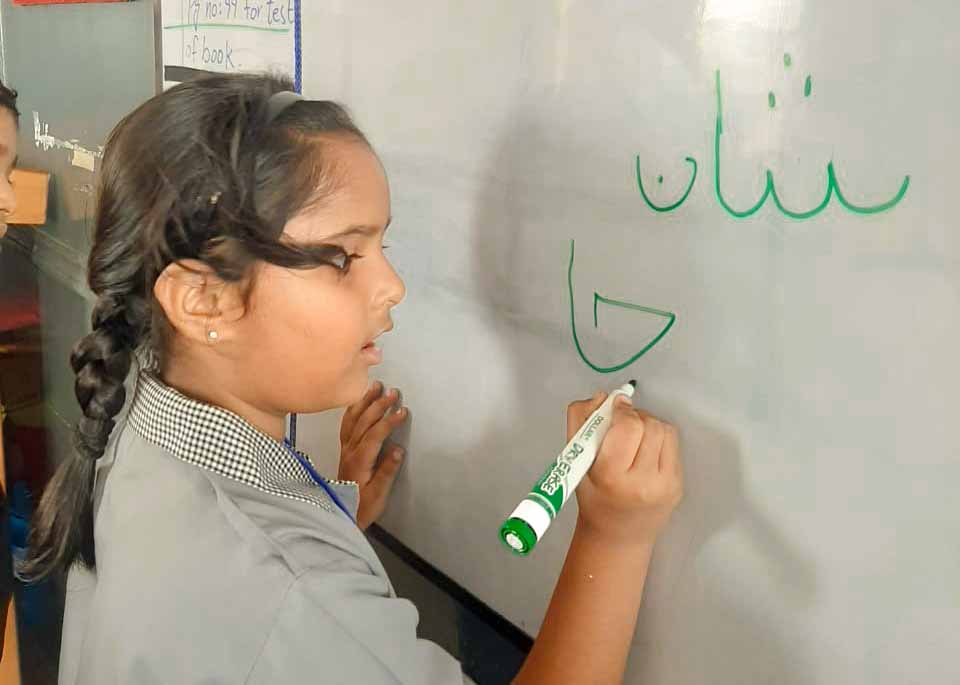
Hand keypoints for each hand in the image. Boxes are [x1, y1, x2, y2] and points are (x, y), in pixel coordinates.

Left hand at [339, 381, 407, 529]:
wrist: (339, 514)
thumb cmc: (362, 507)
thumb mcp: (378, 494)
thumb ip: (387, 471)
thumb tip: (399, 449)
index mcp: (359, 460)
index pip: (375, 434)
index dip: (389, 421)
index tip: (402, 410)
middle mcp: (350, 451)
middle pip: (363, 421)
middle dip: (378, 405)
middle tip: (393, 391)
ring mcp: (345, 449)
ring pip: (353, 419)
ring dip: (364, 402)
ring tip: (375, 386)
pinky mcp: (344, 450)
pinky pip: (346, 424)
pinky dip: (353, 410)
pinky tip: (359, 402)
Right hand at [566, 390, 682, 547]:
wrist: (617, 536)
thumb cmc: (593, 497)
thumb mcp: (575, 461)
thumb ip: (580, 421)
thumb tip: (603, 396)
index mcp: (612, 477)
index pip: (627, 428)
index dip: (621, 410)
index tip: (614, 406)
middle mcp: (643, 483)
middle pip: (648, 425)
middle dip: (634, 417)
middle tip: (622, 423)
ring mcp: (665, 485)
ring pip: (664, 430)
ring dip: (648, 424)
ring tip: (634, 437)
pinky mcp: (678, 485)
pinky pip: (672, 444)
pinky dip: (658, 438)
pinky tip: (645, 450)